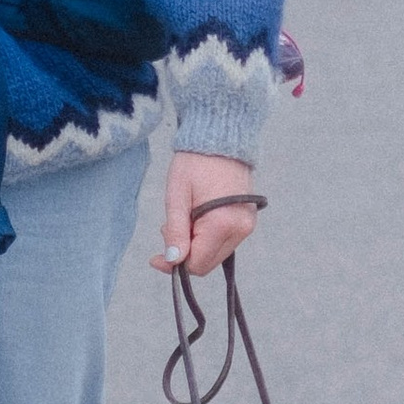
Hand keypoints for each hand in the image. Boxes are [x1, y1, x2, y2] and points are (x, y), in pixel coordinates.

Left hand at [151, 150, 262, 280]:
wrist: (220, 139)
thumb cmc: (195, 163)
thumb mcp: (177, 196)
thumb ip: (176, 231)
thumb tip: (173, 261)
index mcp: (223, 224)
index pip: (197, 264)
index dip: (174, 264)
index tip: (155, 257)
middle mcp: (240, 230)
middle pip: (207, 263)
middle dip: (184, 253)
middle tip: (167, 229)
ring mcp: (247, 226)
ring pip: (215, 254)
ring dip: (194, 245)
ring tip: (183, 218)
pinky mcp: (247, 221)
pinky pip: (223, 242)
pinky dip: (206, 237)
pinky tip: (195, 218)